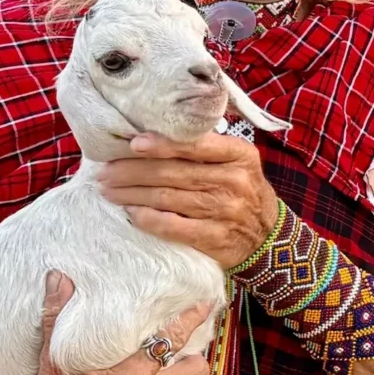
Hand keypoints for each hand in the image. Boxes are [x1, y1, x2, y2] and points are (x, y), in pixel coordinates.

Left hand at [98, 131, 281, 268]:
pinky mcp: (216, 237)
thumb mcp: (237, 162)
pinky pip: (174, 226)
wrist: (268, 237)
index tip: (133, 143)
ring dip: (132, 194)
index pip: (197, 145)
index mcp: (239, 155)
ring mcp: (226, 211)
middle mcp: (234, 181)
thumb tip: (150, 136)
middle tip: (104, 171)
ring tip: (108, 190)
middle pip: (174, 173)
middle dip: (133, 172)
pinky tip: (131, 212)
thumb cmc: (242, 191)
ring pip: (168, 198)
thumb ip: (206, 147)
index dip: (163, 144)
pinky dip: (148, 219)